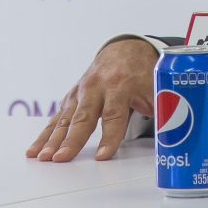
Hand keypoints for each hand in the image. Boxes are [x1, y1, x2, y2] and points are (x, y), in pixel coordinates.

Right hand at [24, 36, 156, 161]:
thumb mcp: (157, 86)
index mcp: (120, 83)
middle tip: (61, 159)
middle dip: (71, 140)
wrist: (126, 47)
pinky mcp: (72, 97)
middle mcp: (96, 86)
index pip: (114, 115)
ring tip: (42, 158)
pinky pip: (56, 117)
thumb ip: (161, 109)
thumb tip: (172, 136)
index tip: (102, 156)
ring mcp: (81, 91)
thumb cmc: (143, 70)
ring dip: (52, 139)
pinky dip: (44, 134)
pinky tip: (34, 150)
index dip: (109, 137)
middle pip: (83, 117)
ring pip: (64, 118)